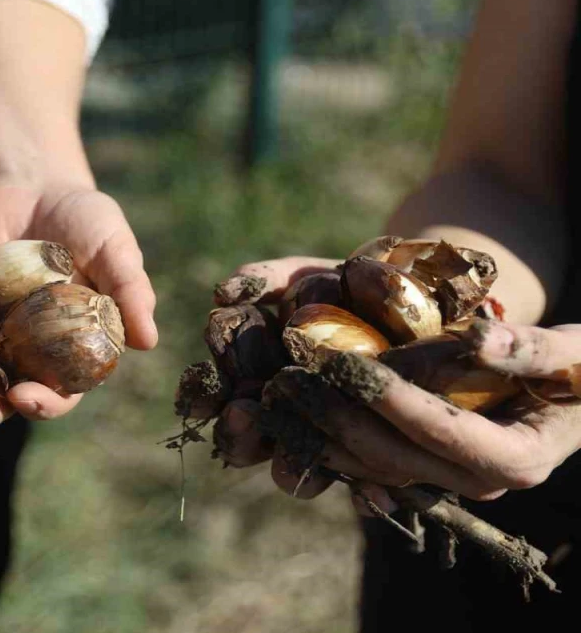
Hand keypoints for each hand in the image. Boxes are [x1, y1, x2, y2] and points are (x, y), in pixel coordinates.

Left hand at [0, 183, 159, 428]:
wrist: (30, 184)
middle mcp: (23, 356)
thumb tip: (149, 340)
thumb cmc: (84, 219)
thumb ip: (129, 290)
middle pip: (1, 397)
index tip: (29, 399)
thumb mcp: (113, 246)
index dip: (45, 403)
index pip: (59, 393)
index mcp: (67, 353)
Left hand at [214, 257, 580, 513]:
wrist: (577, 390)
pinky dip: (323, 435)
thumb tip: (479, 338)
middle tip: (286, 379)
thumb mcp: (571, 353)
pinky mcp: (421, 465)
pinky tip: (283, 410)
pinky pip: (365, 457)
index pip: (439, 431)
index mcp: (513, 459)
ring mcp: (444, 479)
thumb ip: (528, 347)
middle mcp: (474, 481)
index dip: (389, 398)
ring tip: (270, 394)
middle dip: (335, 417)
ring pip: (369, 464)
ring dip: (315, 431)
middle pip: (392, 455)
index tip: (343, 363)